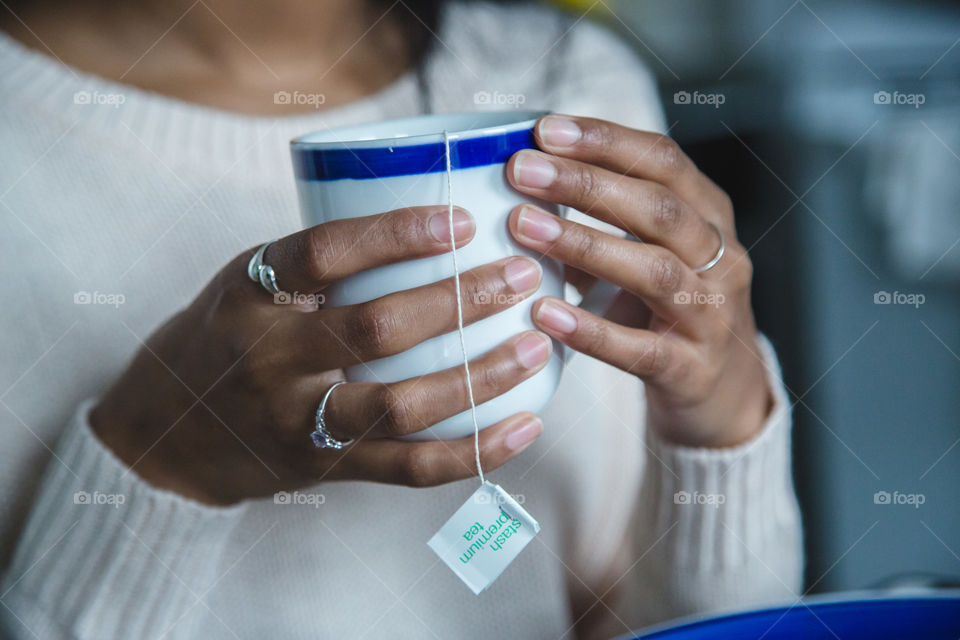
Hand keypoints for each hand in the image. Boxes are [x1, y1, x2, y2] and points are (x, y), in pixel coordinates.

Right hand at [91, 206, 549, 504]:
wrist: (169, 432)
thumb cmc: (227, 338)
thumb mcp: (247, 283)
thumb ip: (317, 263)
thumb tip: (427, 221)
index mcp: (250, 295)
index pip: (322, 253)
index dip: (395, 234)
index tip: (462, 220)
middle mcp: (270, 358)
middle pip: (375, 329)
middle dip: (459, 300)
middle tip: (522, 276)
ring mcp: (297, 420)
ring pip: (401, 403)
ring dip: (479, 377)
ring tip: (537, 346)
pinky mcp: (326, 468)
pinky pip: (407, 468)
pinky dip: (472, 452)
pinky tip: (524, 428)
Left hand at [505, 115, 771, 447]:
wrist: (723, 392)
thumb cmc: (669, 310)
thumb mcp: (650, 250)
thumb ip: (603, 217)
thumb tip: (525, 177)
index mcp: (708, 215)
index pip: (662, 160)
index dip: (605, 141)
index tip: (545, 130)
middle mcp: (719, 258)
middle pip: (657, 207)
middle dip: (585, 183)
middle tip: (521, 170)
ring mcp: (710, 315)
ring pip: (653, 270)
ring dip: (583, 243)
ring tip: (522, 226)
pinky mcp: (689, 368)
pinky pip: (639, 347)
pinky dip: (590, 330)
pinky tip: (544, 313)